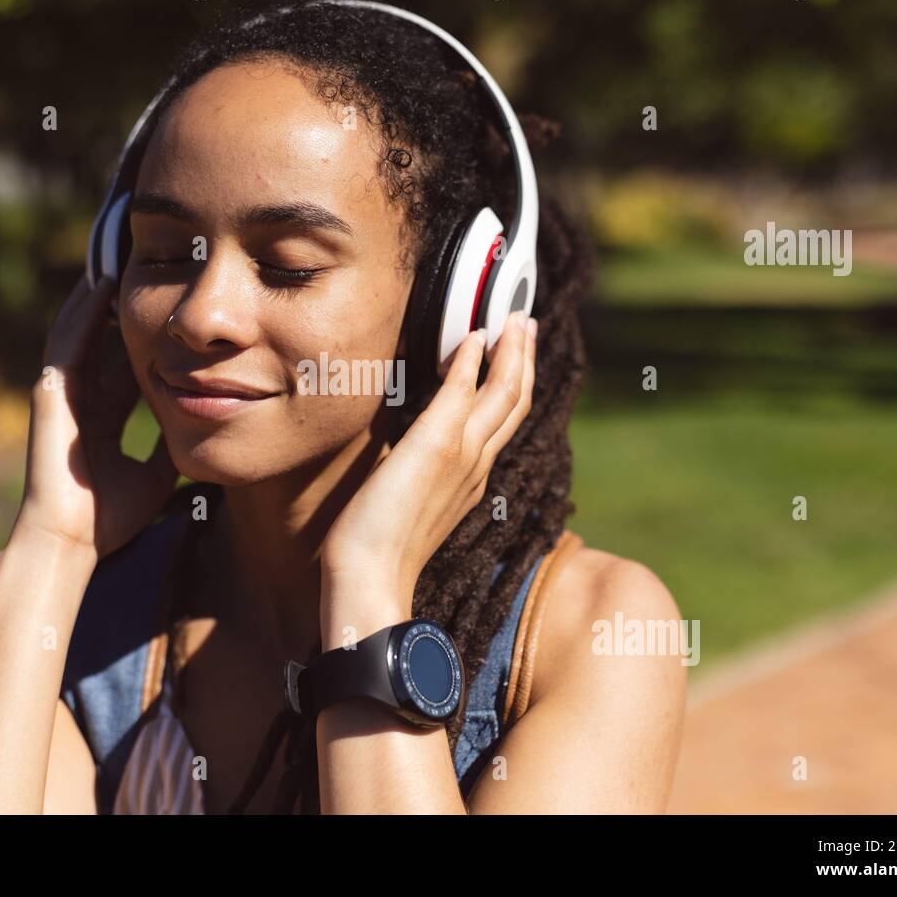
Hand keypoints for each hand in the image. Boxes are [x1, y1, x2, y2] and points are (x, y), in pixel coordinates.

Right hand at [14, 274, 177, 561]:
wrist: (75, 539)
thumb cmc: (113, 514)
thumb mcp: (158, 468)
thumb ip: (176, 442)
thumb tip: (212, 426)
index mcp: (108, 412)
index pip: (133, 358)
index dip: (154, 332)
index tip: (180, 306)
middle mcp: (87, 394)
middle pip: (109, 336)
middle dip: (131, 302)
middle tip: (157, 264)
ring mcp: (66, 391)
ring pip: (84, 329)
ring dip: (101, 295)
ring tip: (125, 257)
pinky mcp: (50, 393)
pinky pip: (66, 343)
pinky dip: (81, 314)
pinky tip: (100, 287)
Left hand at [321, 311, 537, 622]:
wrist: (371, 576)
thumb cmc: (379, 548)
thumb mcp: (407, 502)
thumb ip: (417, 474)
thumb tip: (405, 458)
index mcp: (472, 479)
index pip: (503, 423)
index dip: (513, 385)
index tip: (514, 355)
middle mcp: (476, 464)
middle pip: (515, 401)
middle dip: (523, 359)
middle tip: (525, 324)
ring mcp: (462, 454)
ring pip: (503, 393)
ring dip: (510, 351)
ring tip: (513, 319)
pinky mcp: (436, 445)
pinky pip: (462, 391)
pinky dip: (471, 361)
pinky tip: (474, 337)